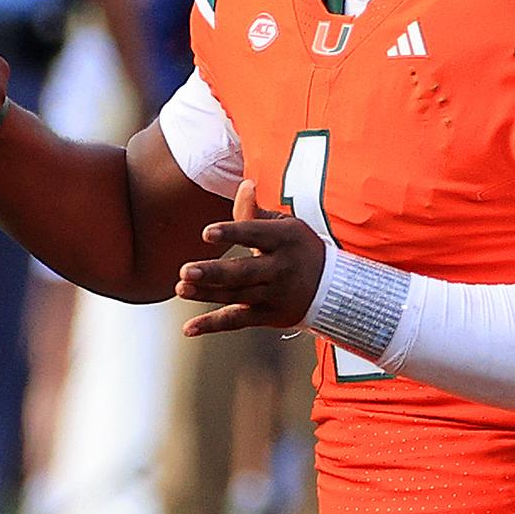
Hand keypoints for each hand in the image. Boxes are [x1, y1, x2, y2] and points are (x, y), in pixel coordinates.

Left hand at [177, 214, 326, 338]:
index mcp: (285, 239)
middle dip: (214, 272)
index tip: (206, 233)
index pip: (255, 234)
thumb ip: (257, 212)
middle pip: (243, 272)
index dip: (231, 233)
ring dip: (207, 294)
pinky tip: (188, 328)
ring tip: (181, 289)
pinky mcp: (269, 316)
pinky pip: (238, 321)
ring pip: (236, 296)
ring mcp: (275, 295)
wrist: (334, 288)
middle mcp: (281, 268)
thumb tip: (244, 185)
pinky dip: (212, 325)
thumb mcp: (285, 226)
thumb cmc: (299, 248)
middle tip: (185, 271)